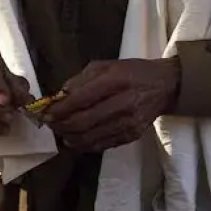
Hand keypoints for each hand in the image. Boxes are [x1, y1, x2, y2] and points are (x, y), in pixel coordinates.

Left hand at [43, 58, 180, 152]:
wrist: (165, 86)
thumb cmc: (132, 72)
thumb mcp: (105, 66)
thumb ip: (80, 80)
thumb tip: (59, 95)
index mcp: (116, 81)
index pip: (81, 98)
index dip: (60, 109)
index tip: (45, 112)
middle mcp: (124, 103)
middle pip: (84, 121)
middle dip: (61, 125)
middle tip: (49, 124)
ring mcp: (130, 123)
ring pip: (91, 137)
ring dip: (70, 137)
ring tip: (59, 132)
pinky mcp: (132, 135)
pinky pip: (103, 145)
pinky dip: (84, 144)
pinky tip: (75, 139)